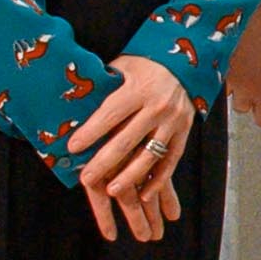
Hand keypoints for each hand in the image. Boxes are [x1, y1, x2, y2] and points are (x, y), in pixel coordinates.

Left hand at [68, 56, 201, 242]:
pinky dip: (159, 180)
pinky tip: (144, 194)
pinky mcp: (185, 133)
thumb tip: (73, 99)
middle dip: (104, 161)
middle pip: (127, 139)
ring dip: (130, 176)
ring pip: (150, 155)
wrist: (187, 65)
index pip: (111, 114)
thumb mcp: (124, 65)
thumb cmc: (147, 65)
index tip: (73, 147)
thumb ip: (105, 82)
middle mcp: (158, 106)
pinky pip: (171, 161)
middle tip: (86, 178)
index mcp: (139, 88)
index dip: (92, 131)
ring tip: (112, 191)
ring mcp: (173, 122)